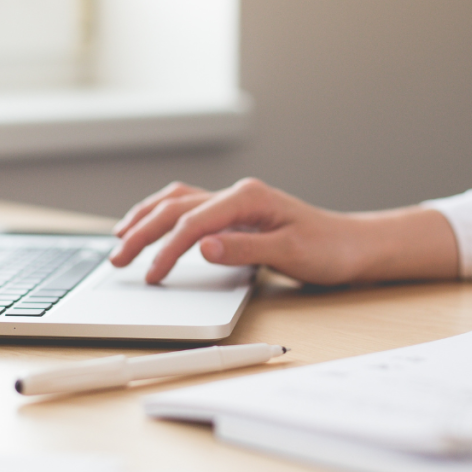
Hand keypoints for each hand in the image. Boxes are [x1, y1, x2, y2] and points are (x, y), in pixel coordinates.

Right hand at [108, 178, 458, 284]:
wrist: (354, 246)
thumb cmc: (329, 250)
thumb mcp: (291, 254)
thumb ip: (244, 250)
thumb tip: (202, 247)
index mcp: (248, 199)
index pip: (193, 223)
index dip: (166, 250)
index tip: (151, 276)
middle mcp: (237, 195)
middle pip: (175, 208)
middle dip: (141, 232)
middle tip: (117, 260)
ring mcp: (234, 202)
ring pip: (176, 202)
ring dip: (145, 218)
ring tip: (119, 238)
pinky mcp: (235, 214)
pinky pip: (188, 208)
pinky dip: (163, 216)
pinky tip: (151, 226)